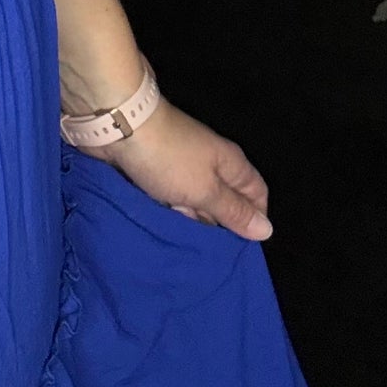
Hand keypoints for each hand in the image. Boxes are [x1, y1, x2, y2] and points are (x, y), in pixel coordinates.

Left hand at [86, 97, 272, 240]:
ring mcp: (179, 167)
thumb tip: (267, 229)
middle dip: (220, 227)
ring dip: (190, 222)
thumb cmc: (169, 158)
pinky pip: (168, 198)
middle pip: (224, 201)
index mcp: (229, 163)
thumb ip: (233, 210)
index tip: (245, 249)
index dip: (255, 219)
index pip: (256, 193)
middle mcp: (208, 164)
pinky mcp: (154, 170)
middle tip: (214, 260)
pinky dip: (168, 213)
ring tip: (189, 255)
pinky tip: (165, 234)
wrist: (119, 125)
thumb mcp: (206, 190)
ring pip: (194, 202)